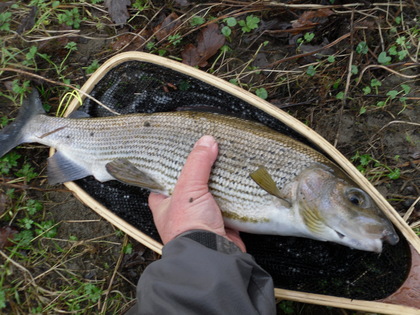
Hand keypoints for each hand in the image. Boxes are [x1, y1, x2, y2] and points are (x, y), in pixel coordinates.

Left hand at [148, 135, 245, 251]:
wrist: (212, 254)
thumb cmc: (189, 225)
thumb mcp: (189, 188)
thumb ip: (197, 163)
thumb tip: (207, 140)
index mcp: (164, 204)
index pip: (162, 182)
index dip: (169, 167)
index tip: (179, 152)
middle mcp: (181, 211)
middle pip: (189, 185)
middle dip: (199, 173)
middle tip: (207, 153)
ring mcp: (202, 218)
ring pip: (209, 194)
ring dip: (218, 183)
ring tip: (224, 160)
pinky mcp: (221, 222)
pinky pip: (227, 203)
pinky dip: (232, 194)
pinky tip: (238, 180)